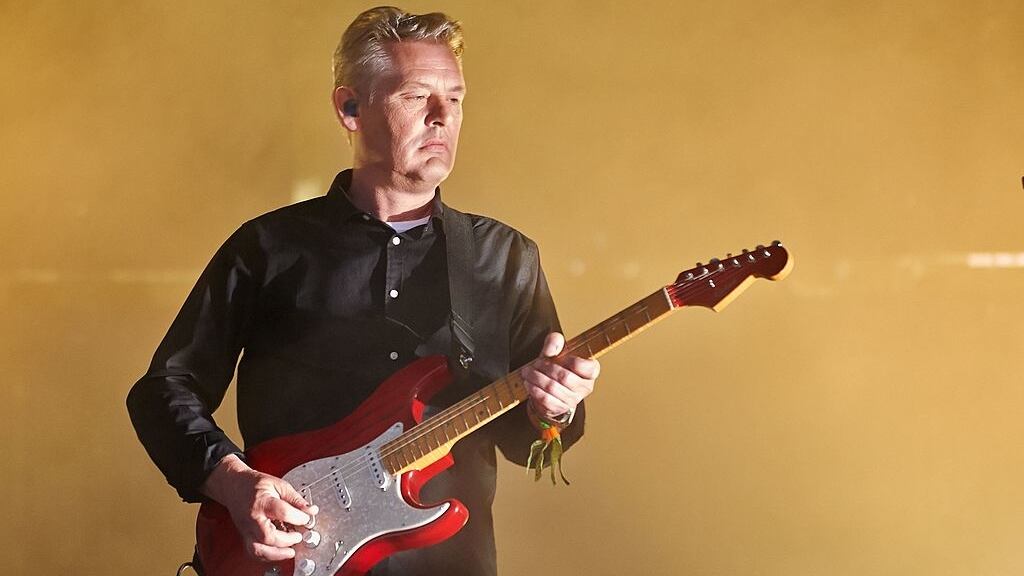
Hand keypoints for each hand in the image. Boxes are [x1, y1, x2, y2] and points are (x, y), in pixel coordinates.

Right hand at [201, 454, 318, 561]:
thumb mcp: (278, 485)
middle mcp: (253, 518)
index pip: (283, 512)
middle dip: (288, 540)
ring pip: (259, 549)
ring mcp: (247, 529)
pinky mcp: (245, 536)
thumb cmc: (254, 485)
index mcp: (262, 502)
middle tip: (298, 536)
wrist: (233, 486)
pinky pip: (254, 552)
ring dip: (277, 554)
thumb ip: (295, 499)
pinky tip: (278, 552)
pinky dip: (267, 556)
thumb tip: (311, 510)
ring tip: (290, 551)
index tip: (307, 518)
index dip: (299, 517)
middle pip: (269, 536)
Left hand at [519, 332, 599, 421]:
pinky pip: (545, 399)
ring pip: (552, 388)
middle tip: (536, 363)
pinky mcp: (560, 408)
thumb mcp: (557, 352)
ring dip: (536, 378)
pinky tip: (529, 383)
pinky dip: (534, 389)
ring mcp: (573, 400)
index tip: (559, 357)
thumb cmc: (558, 367)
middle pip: (565, 377)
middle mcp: (585, 387)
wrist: (551, 388)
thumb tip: (553, 344)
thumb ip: (555, 343)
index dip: (571, 361)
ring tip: (528, 372)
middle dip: (546, 368)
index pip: (587, 368)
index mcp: (591, 371)